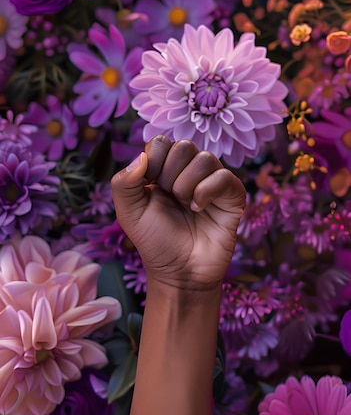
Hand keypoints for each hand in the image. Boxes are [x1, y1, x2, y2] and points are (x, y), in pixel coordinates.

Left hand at [111, 135, 245, 290]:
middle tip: (171, 199)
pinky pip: (224, 176)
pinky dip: (207, 192)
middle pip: (184, 145)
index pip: (161, 142)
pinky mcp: (232, 196)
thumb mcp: (129, 213)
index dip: (154, 161)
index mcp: (165, 170)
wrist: (179, 272)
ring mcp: (212, 182)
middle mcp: (190, 172)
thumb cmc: (155, 242)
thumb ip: (123, 183)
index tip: (151, 187)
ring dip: (187, 185)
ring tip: (185, 206)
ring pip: (205, 158)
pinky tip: (199, 210)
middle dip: (170, 174)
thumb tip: (142, 156)